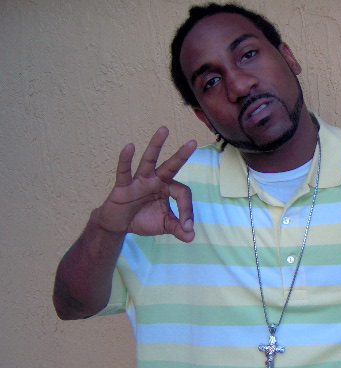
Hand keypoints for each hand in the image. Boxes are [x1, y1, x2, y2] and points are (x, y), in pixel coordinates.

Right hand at [96, 127, 196, 241]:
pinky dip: (125, 159)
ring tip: (164, 129)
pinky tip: (129, 146)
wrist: (119, 225)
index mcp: (167, 189)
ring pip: (149, 160)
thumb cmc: (144, 219)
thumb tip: (191, 237)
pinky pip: (124, 171)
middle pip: (170, 166)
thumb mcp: (164, 226)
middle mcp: (155, 181)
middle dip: (181, 155)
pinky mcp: (123, 186)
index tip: (186, 227)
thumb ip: (178, 229)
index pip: (183, 194)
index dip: (187, 211)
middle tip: (193, 142)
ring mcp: (139, 181)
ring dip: (156, 146)